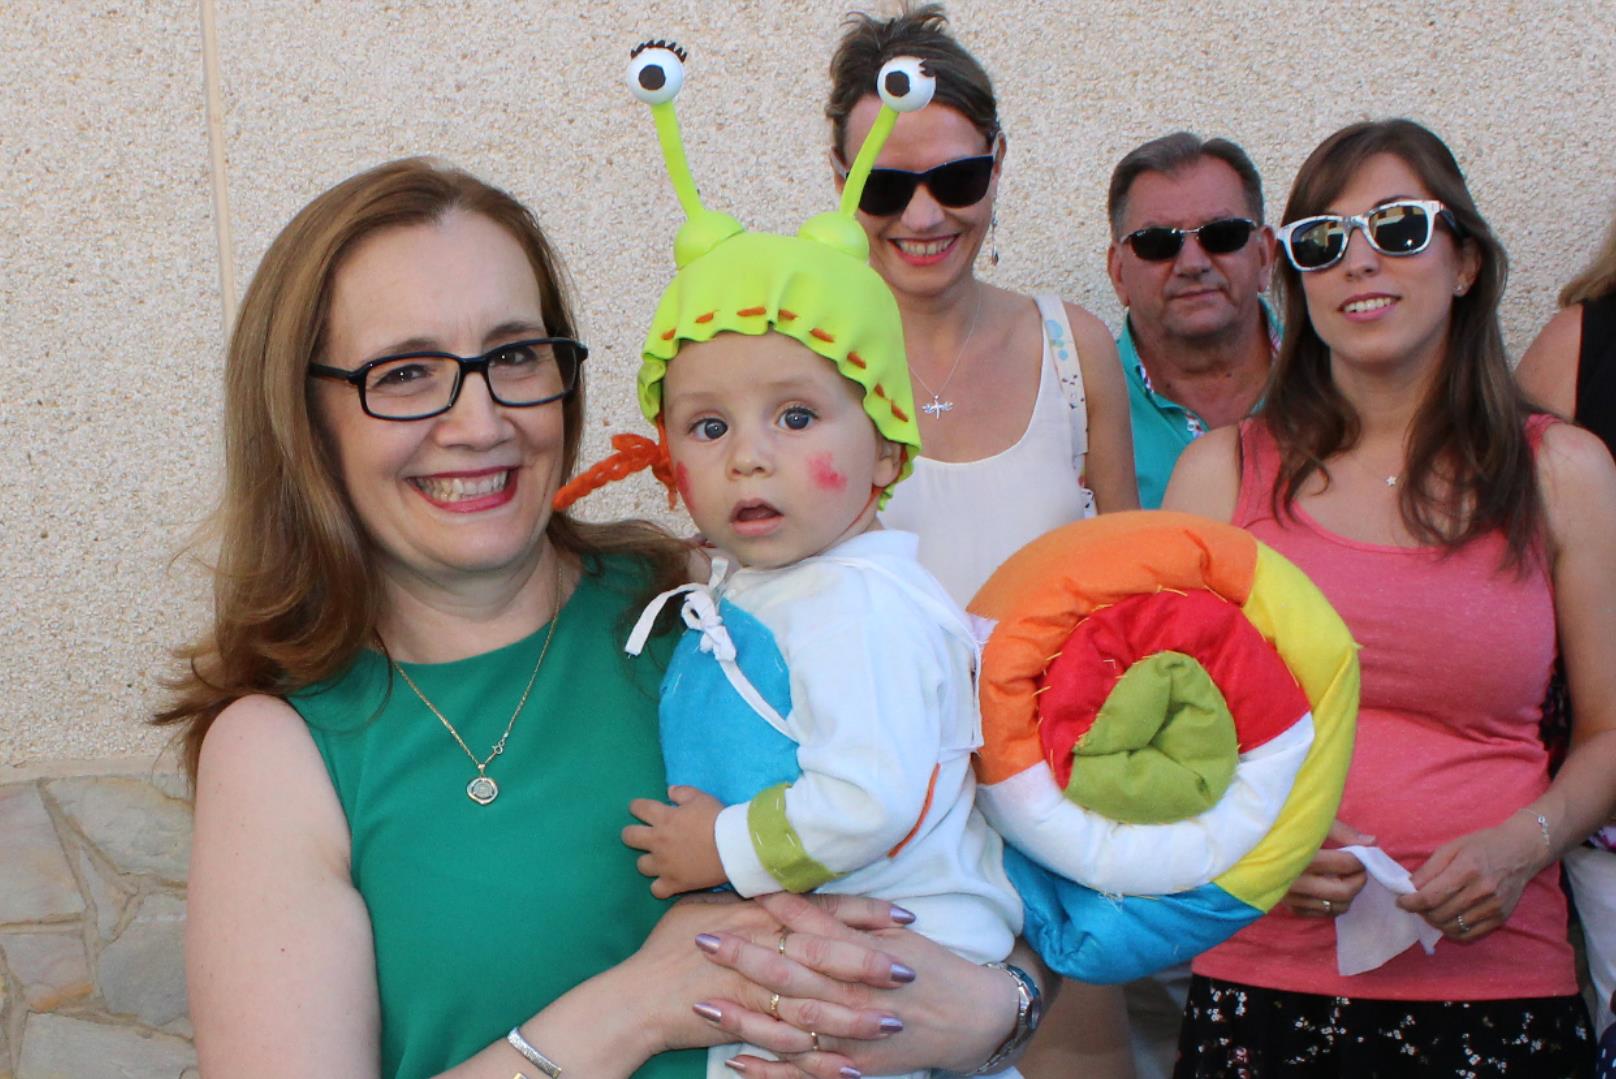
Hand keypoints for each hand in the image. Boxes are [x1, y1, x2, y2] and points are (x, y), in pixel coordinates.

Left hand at [624, 786, 727, 897]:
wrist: (732, 847)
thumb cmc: (717, 819)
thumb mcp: (701, 798)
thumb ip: (682, 793)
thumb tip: (668, 791)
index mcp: (663, 818)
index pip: (638, 808)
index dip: (636, 807)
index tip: (639, 809)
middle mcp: (658, 841)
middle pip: (629, 837)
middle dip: (631, 834)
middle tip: (641, 835)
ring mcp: (664, 864)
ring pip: (641, 865)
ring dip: (648, 861)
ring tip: (658, 860)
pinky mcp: (673, 883)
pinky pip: (656, 889)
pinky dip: (660, 886)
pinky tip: (667, 881)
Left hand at [696, 893, 1020, 1077]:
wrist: (973, 1018)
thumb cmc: (929, 965)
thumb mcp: (890, 932)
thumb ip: (839, 917)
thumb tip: (790, 894)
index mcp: (864, 961)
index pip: (806, 939)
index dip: (765, 924)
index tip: (727, 910)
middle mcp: (855, 1000)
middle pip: (790, 980)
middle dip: (742, 963)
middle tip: (700, 943)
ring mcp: (853, 1040)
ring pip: (790, 1031)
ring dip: (744, 1019)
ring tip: (702, 1005)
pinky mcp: (855, 1069)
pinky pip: (805, 1074)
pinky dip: (770, 1072)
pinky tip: (735, 1064)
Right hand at [1280, 819, 1373, 918]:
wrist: (1245, 840)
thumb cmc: (1281, 825)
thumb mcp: (1311, 821)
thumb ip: (1342, 831)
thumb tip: (1372, 842)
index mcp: (1300, 855)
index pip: (1344, 864)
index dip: (1360, 860)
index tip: (1362, 853)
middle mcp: (1294, 879)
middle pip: (1343, 891)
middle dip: (1358, 880)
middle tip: (1360, 869)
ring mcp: (1289, 895)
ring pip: (1334, 906)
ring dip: (1348, 894)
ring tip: (1346, 878)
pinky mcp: (1285, 905)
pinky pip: (1319, 913)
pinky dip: (1331, 904)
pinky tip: (1330, 889)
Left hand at [1398, 813, 1549, 941]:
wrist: (1520, 850)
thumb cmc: (1482, 844)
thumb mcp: (1451, 847)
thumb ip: (1429, 869)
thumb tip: (1410, 887)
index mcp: (1467, 870)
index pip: (1431, 896)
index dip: (1410, 902)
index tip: (1400, 901)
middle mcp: (1482, 891)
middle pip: (1440, 914)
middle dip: (1420, 911)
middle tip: (1414, 904)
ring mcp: (1494, 907)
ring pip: (1453, 927)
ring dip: (1435, 922)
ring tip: (1429, 911)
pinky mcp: (1501, 917)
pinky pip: (1470, 934)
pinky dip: (1453, 931)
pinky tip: (1446, 920)